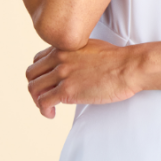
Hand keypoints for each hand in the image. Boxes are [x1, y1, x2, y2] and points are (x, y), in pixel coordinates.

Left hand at [25, 41, 142, 118]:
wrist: (128, 66)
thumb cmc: (117, 59)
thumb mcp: (90, 47)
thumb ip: (76, 53)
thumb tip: (75, 64)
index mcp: (64, 47)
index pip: (37, 60)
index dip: (39, 74)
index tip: (46, 83)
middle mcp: (59, 59)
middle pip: (31, 74)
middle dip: (35, 88)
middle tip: (44, 97)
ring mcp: (62, 74)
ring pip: (34, 89)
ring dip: (38, 100)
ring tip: (48, 108)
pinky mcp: (67, 91)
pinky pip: (44, 102)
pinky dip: (44, 110)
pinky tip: (52, 114)